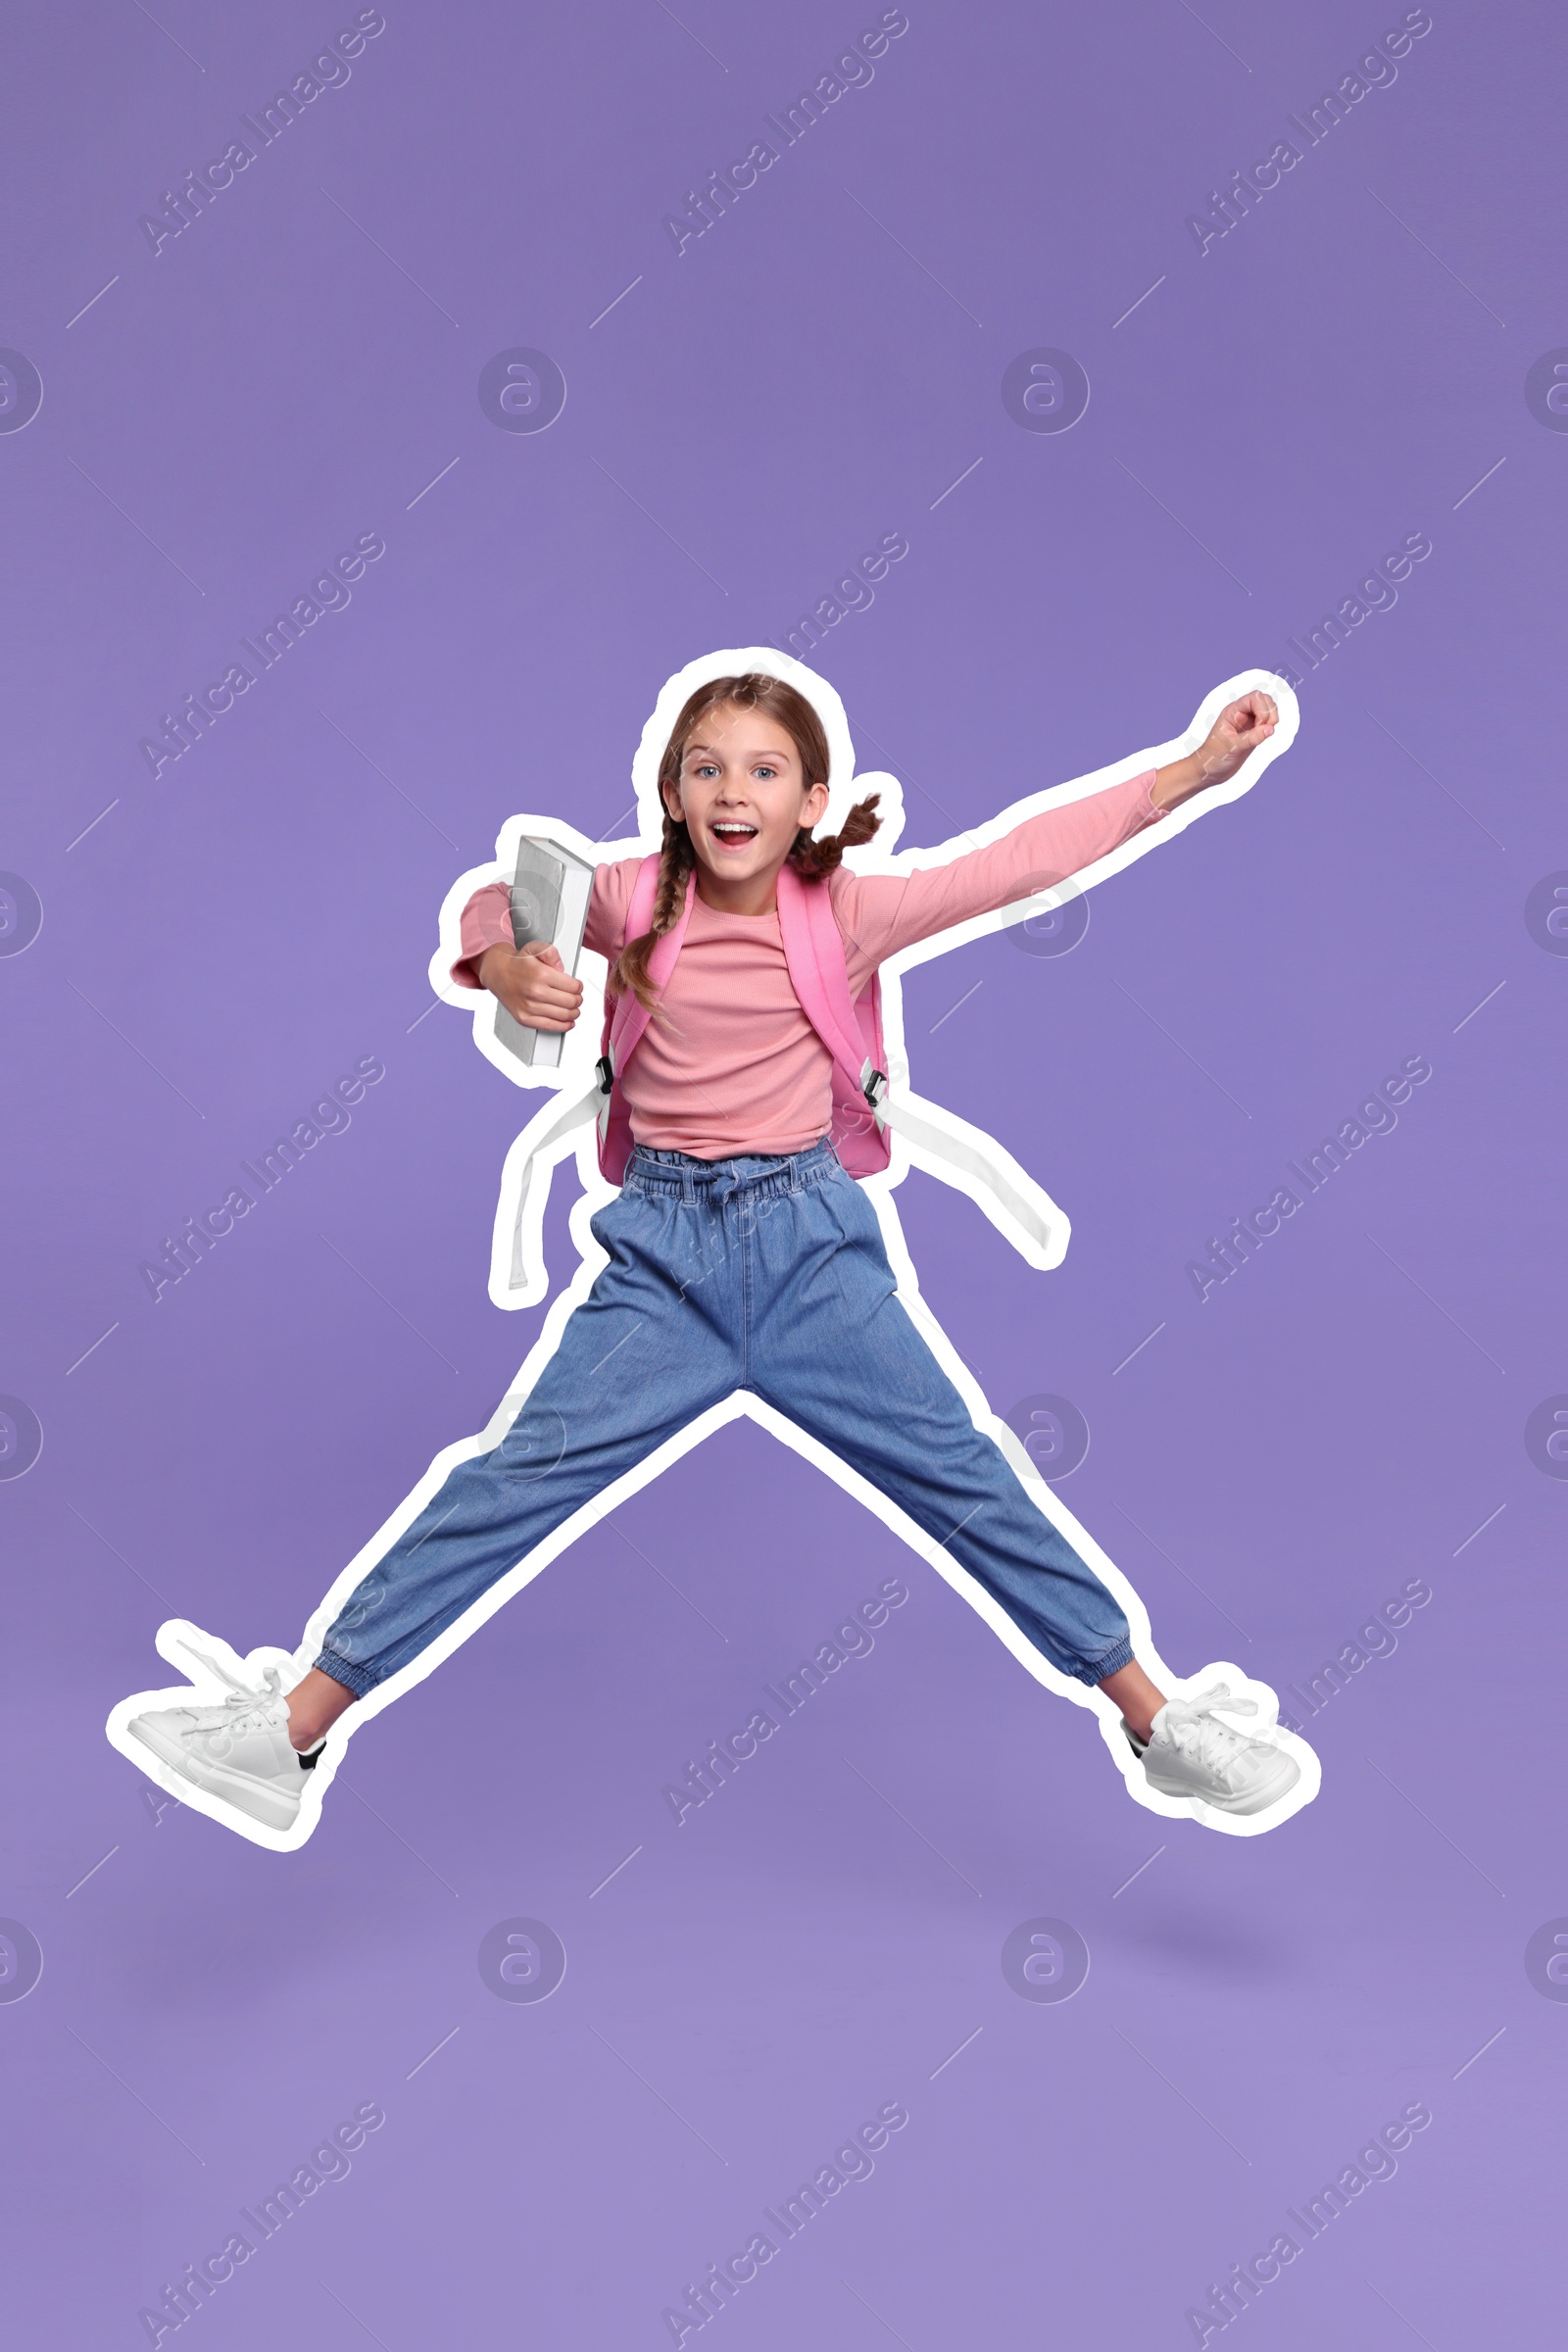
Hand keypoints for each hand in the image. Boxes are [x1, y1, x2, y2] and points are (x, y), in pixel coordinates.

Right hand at [477, 939, 582, 1031]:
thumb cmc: (518, 963)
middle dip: (578, 1000)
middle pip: (571, 1002)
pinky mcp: (524, 1018)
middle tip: (577, 997)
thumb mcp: (535, 948)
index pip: (573, 987)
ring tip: (573, 1008)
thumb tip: (562, 967)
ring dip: (574, 1013)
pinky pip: (550, 1026)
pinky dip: (563, 1026)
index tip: (577, 987)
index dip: (579, 987)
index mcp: (541, 974)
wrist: (497, 973)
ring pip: (564, 1015)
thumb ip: (551, 952)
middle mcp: (535, 992)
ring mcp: (529, 1007)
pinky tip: (568, 1022)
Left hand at [1151, 689, 1278, 809]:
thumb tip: (1271, 729)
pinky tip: (1262, 738)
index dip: (1263, 710)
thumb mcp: (1231, 747)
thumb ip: (1252, 738)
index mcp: (1233, 711)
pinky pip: (1267, 723)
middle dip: (1270, 714)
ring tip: (1262, 735)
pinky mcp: (1253, 733)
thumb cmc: (1212, 757)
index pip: (1256, 697)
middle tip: (1263, 731)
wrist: (1208, 771)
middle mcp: (1241, 714)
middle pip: (1265, 701)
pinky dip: (1270, 728)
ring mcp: (1248, 723)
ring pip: (1268, 711)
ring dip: (1272, 720)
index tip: (1259, 726)